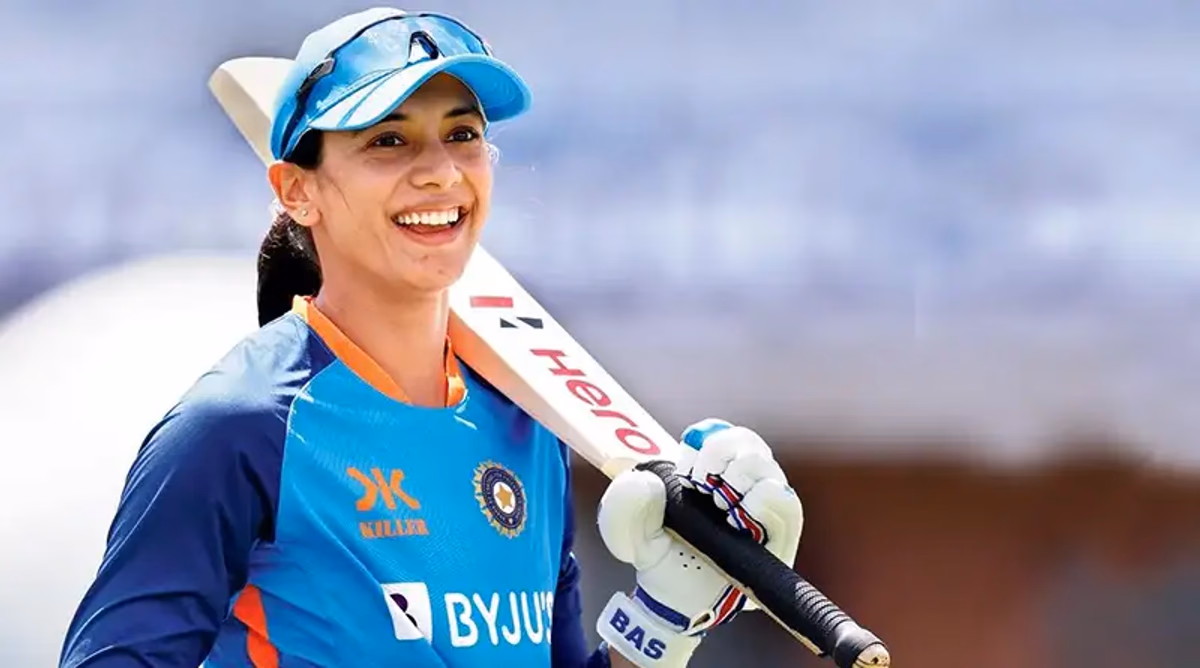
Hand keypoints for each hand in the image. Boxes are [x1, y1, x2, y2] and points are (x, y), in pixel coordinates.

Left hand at [595, 419, 803, 666]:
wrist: (674, 600)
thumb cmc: (658, 556)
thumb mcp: (627, 529)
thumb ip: (624, 502)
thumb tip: (647, 483)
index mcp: (709, 469)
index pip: (720, 433)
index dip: (705, 442)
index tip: (685, 469)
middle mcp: (742, 482)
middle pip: (748, 443)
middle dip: (721, 455)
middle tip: (700, 484)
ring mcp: (764, 507)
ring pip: (767, 468)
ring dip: (739, 479)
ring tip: (719, 508)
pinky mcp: (779, 537)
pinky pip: (786, 504)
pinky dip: (762, 502)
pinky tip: (741, 519)